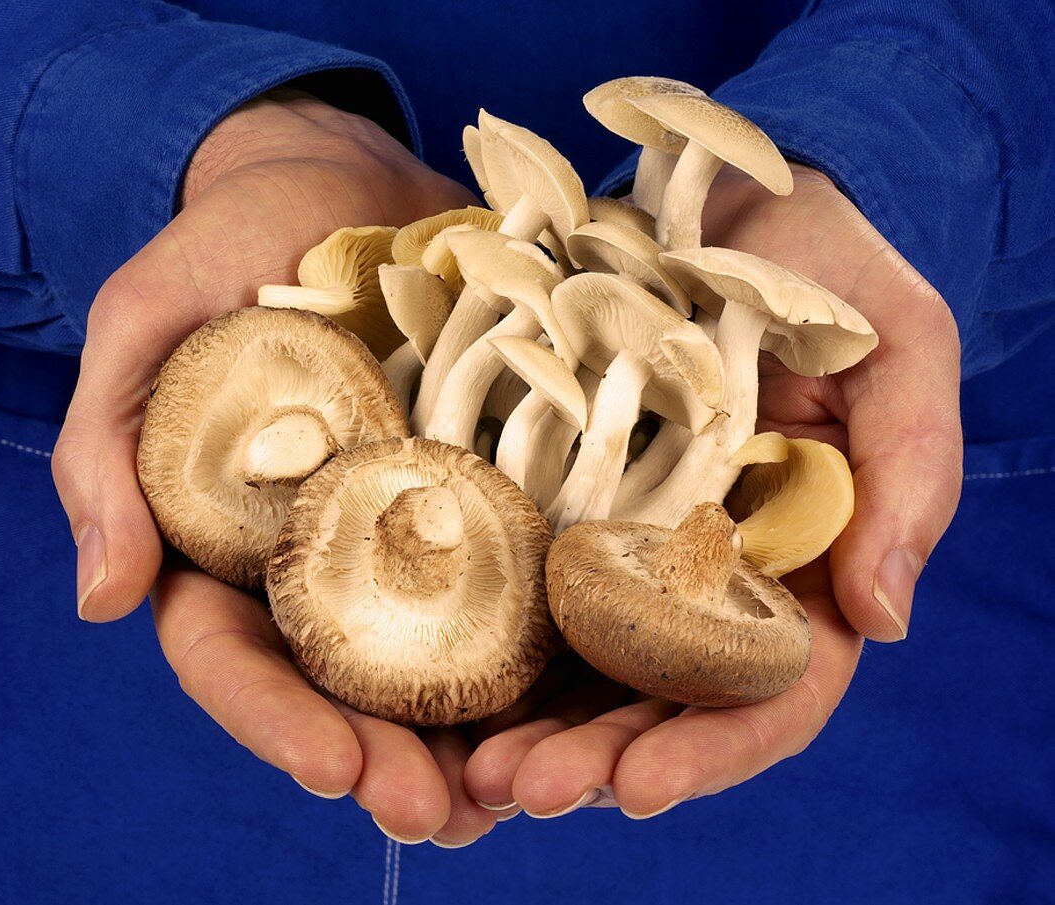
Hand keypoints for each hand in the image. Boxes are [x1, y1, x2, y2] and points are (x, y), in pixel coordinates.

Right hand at [51, 90, 481, 841]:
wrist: (346, 180)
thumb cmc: (232, 241)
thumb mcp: (150, 322)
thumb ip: (111, 448)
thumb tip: (103, 600)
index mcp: (236, 539)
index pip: (238, 654)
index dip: (277, 721)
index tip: (334, 771)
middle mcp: (330, 551)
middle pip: (351, 680)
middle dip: (390, 757)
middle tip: (443, 818)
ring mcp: (421, 522)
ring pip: (445, 651)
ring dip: (483, 735)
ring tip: (532, 792)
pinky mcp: (498, 482)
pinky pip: (527, 569)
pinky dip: (556, 637)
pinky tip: (596, 692)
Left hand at [463, 164, 962, 817]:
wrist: (722, 199)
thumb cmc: (825, 270)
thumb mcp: (895, 349)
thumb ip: (911, 476)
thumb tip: (884, 620)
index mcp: (799, 559)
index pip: (770, 685)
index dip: (713, 745)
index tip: (638, 786)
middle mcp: (709, 568)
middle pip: (661, 695)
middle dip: (597, 755)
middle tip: (518, 791)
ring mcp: (628, 536)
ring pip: (584, 659)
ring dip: (533, 723)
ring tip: (468, 769)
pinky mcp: (559, 493)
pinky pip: (524, 577)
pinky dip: (493, 638)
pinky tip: (439, 678)